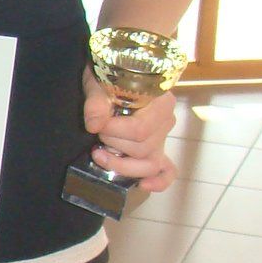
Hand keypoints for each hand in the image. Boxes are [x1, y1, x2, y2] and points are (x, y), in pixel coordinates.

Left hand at [82, 67, 178, 193]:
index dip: (114, 132)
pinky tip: (143, 185)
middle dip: (113, 145)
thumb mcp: (98, 83)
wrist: (111, 77)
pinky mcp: (156, 150)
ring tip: (100, 155)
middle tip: (98, 133)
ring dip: (121, 165)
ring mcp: (162, 138)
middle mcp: (166, 122)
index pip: (140, 130)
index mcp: (160, 102)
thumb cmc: (107, 78)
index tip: (97, 125)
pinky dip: (158, 181)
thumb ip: (96, 102)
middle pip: (143, 149)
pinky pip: (167, 171)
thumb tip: (95, 125)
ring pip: (149, 164)